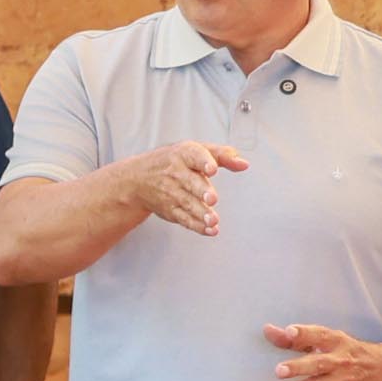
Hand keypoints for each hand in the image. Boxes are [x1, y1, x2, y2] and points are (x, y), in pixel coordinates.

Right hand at [116, 140, 248, 239]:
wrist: (137, 179)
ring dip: (201, 213)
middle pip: (191, 182)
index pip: (194, 156)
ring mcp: (171, 193)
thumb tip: (244, 164)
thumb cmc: (175, 161)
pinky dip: (197, 226)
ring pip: (188, 204)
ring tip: (213, 220)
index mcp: (184, 154)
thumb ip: (223, 155)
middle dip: (201, 191)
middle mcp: (176, 173)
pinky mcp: (170, 210)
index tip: (212, 169)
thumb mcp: (196, 151)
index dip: (204, 162)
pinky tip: (210, 230)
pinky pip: (184, 219)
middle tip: (212, 198)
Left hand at [263, 321, 381, 380]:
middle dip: (299, 366)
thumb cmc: (346, 354)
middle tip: (279, 370)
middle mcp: (341, 361)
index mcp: (336, 341)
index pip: (319, 335)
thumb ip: (296, 339)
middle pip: (318, 363)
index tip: (289, 332)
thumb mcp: (327, 341)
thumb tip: (268, 330)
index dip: (304, 333)